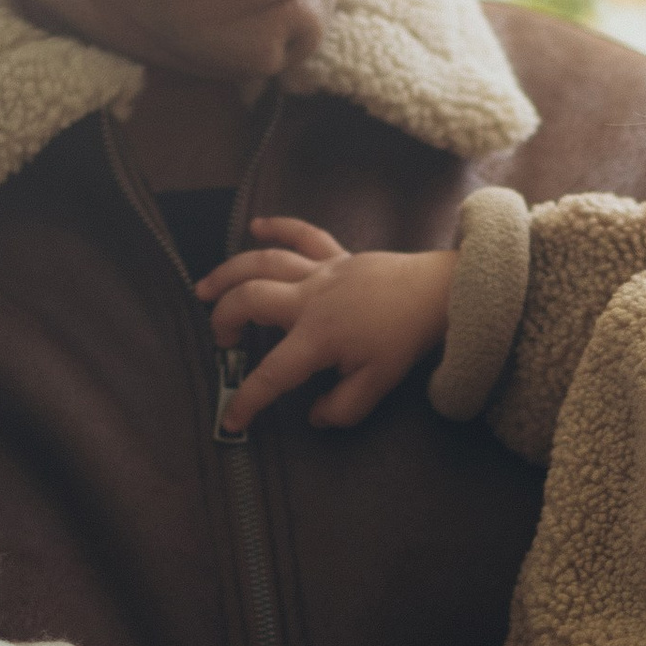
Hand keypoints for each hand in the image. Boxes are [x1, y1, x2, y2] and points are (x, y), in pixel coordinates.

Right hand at [197, 222, 456, 432]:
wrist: (440, 292)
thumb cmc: (408, 338)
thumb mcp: (378, 384)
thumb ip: (343, 408)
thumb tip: (315, 417)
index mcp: (317, 337)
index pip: (272, 373)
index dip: (247, 399)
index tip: (231, 420)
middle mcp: (309, 300)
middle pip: (250, 300)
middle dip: (224, 319)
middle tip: (220, 341)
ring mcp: (321, 272)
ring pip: (264, 262)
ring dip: (229, 272)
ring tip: (205, 288)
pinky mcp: (337, 255)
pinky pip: (304, 234)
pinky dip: (280, 226)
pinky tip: (256, 225)